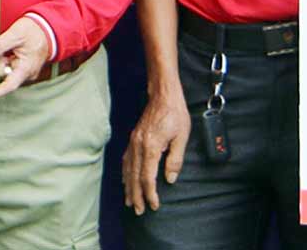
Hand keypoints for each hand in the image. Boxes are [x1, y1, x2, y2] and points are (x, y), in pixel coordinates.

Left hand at [0, 14, 52, 99]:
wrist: (48, 28)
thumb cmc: (35, 31)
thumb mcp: (15, 34)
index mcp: (26, 68)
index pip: (9, 85)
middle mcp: (27, 73)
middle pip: (4, 75)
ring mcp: (25, 70)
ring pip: (6, 69)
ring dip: (0, 59)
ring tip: (5, 45)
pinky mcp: (23, 66)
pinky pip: (9, 65)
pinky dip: (4, 57)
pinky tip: (7, 48)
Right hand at [122, 92, 190, 213]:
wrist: (163, 94)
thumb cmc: (175, 113)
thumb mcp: (182, 136)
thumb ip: (175, 159)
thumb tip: (169, 179)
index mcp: (151, 146)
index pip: (148, 177)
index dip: (150, 193)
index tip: (154, 205)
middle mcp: (138, 145)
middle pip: (134, 176)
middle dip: (136, 195)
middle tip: (138, 211)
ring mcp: (133, 141)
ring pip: (127, 169)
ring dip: (128, 187)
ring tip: (129, 201)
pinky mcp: (133, 138)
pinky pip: (125, 160)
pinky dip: (124, 173)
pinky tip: (125, 181)